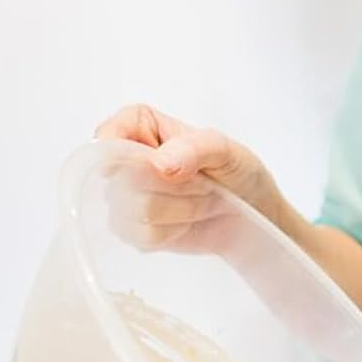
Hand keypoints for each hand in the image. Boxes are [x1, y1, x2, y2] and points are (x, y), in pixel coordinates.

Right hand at [94, 103, 289, 250]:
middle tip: (202, 186)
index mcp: (140, 125)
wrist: (253, 214)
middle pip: (123, 180)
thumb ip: (194, 149)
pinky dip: (169, 234)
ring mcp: (127, 195)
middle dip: (170, 189)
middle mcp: (126, 158)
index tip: (155, 168)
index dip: (120, 154)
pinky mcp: (136, 228)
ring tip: (199, 203)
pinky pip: (139, 236)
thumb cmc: (237, 172)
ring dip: (176, 212)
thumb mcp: (225, 150)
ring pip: (132, 210)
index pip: (108, 136)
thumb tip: (159, 164)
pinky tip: (186, 224)